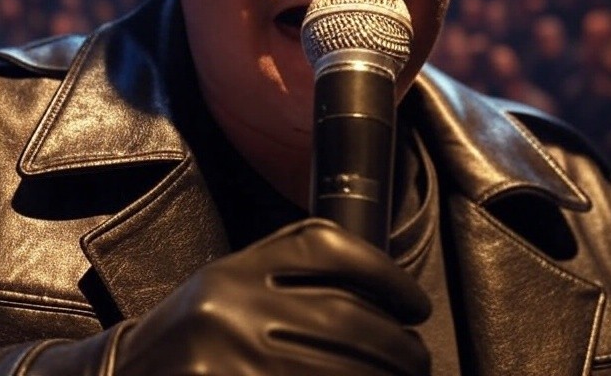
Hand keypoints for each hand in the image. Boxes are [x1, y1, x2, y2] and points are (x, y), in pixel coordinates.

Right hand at [24, 218, 430, 374]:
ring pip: (340, 365)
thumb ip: (289, 272)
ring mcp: (233, 361)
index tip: (416, 304)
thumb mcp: (229, 283)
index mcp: (234, 269)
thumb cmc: (192, 331)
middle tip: (418, 357)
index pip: (326, 247)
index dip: (385, 274)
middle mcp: (232, 309)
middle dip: (397, 344)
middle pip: (346, 317)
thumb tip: (383, 296)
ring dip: (383, 375)